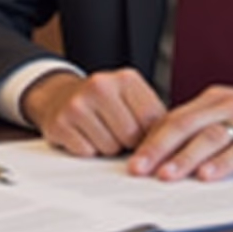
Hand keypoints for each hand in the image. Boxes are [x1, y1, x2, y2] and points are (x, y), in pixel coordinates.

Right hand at [21, 68, 163, 156]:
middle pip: (131, 136)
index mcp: (126, 79)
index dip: (150, 136)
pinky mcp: (60, 122)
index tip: (142, 135)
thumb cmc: (103, 103)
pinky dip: (88, 150)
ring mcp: (78, 103)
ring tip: (99, 132)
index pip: (153, 121)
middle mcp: (101, 85)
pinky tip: (84, 136)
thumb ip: (153, 117)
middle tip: (117, 132)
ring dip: (107, 148)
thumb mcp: (131, 99)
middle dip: (127, 143)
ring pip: (110, 147)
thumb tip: (174, 147)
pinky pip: (87, 152)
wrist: (58, 96)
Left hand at [128, 86, 232, 180]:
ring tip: (167, 176)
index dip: (151, 140)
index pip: (173, 118)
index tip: (132, 161)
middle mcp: (224, 106)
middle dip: (158, 148)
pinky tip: (208, 177)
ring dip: (185, 158)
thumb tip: (163, 154)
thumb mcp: (227, 116)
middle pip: (184, 125)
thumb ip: (200, 130)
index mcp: (210, 100)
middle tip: (138, 169)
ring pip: (209, 138)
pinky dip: (222, 164)